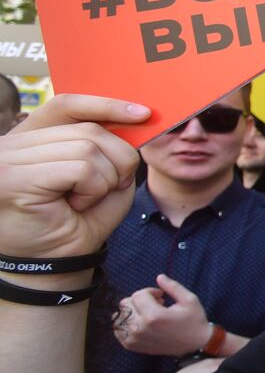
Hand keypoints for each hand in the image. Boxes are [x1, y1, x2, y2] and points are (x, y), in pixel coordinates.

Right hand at [0, 95, 147, 259]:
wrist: (54, 267)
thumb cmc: (76, 224)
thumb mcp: (104, 179)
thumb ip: (110, 148)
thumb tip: (136, 117)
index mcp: (31, 138)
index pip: (67, 105)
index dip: (105, 105)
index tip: (143, 113)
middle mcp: (13, 143)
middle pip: (88, 129)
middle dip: (116, 160)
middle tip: (106, 190)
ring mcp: (8, 158)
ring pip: (89, 148)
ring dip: (103, 181)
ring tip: (82, 202)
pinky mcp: (13, 177)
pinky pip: (81, 168)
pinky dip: (92, 189)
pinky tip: (74, 206)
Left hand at [113, 274, 209, 355]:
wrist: (194, 344)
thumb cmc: (194, 320)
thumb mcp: (189, 300)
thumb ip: (173, 287)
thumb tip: (159, 277)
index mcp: (154, 316)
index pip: (139, 294)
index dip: (150, 291)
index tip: (161, 296)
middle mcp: (140, 328)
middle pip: (126, 303)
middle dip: (140, 300)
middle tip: (155, 305)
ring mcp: (134, 338)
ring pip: (120, 316)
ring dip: (132, 311)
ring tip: (147, 315)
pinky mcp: (131, 345)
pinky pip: (117, 329)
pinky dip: (125, 323)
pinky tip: (139, 323)